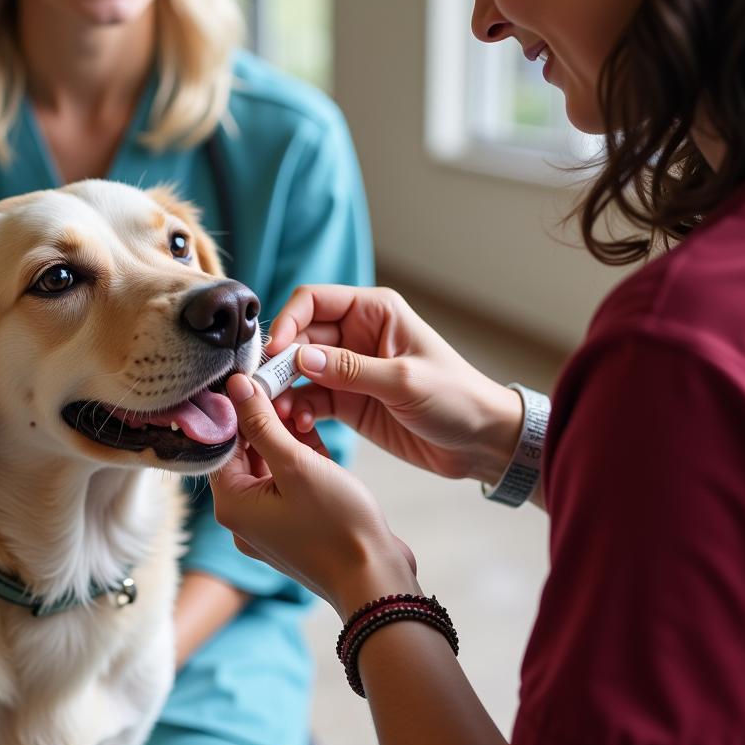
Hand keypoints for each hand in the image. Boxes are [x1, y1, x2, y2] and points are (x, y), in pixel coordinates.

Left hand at [211, 374, 419, 618]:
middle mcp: (245, 517)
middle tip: (282, 384)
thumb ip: (263, 423)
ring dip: (286, 434)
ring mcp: (273, 523)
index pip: (222, 444)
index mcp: (232, 505)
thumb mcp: (296, 464)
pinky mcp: (300, 524)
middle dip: (265, 418)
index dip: (237, 408)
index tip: (253, 376)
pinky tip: (313, 429)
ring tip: (302, 403)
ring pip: (272, 464)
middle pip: (246, 453)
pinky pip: (293, 481)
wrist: (376, 579)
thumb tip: (236, 385)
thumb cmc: (336, 525)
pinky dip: (302, 456)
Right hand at [265, 285, 522, 485]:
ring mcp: (350, 370)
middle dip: (280, 361)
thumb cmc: (457, 399)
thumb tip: (301, 358)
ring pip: (300, 371)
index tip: (275, 351)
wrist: (481, 443)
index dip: (289, 321)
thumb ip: (351, 370)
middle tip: (263, 388)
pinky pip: (311, 399)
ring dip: (285, 389)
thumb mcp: (404, 381)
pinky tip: (298, 424)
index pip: (314, 301)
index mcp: (374, 312)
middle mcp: (357, 335)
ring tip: (278, 412)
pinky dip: (299, 410)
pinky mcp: (348, 401)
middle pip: (301, 336)